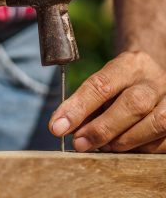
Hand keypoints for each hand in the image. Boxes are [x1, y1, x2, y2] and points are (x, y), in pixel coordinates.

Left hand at [49, 51, 165, 152]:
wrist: (151, 81)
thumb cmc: (120, 86)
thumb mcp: (103, 86)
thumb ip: (85, 104)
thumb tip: (62, 127)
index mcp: (130, 63)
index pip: (101, 84)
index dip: (78, 107)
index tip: (58, 126)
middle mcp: (155, 78)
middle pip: (132, 104)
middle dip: (102, 128)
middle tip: (79, 143)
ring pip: (155, 123)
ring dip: (123, 141)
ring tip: (102, 147)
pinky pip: (164, 141)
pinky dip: (141, 148)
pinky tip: (124, 147)